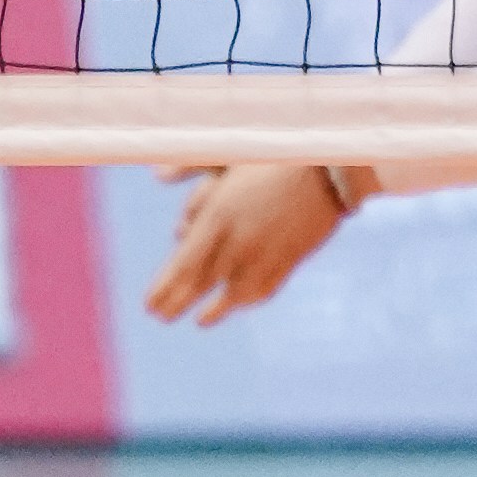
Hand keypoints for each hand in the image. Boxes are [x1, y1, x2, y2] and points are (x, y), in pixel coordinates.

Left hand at [138, 158, 363, 325]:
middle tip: (162, 318)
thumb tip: (158, 175)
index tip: (149, 306)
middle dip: (179, 304)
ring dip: (215, 311)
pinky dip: (249, 299)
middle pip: (202, 284)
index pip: (182, 266)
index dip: (165, 290)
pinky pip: (265, 288)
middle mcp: (237, 245)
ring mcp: (265, 256)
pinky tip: (241, 303)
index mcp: (217, 220)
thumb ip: (189, 169)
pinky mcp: (290, 260)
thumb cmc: (272, 154)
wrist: (327, 167)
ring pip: (233, 294)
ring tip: (201, 321)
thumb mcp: (225, 157)